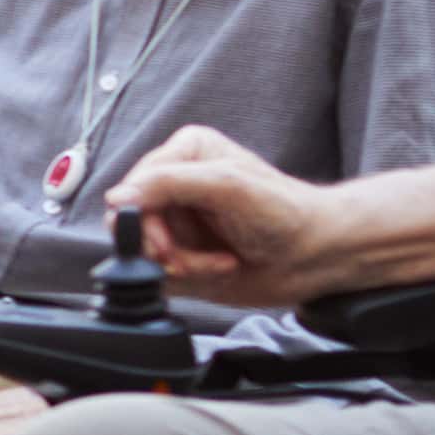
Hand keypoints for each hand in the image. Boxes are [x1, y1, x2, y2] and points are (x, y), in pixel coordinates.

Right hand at [108, 127, 334, 299]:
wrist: (317, 255)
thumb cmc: (286, 213)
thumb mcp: (227, 186)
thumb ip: (170, 183)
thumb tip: (118, 197)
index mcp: (184, 155)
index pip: (132, 188)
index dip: (144, 220)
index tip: (167, 242)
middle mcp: (176, 187)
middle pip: (133, 225)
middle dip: (166, 249)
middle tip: (192, 258)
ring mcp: (179, 224)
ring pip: (145, 254)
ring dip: (183, 266)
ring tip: (220, 262)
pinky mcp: (184, 255)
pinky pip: (160, 275)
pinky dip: (190, 280)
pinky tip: (220, 268)